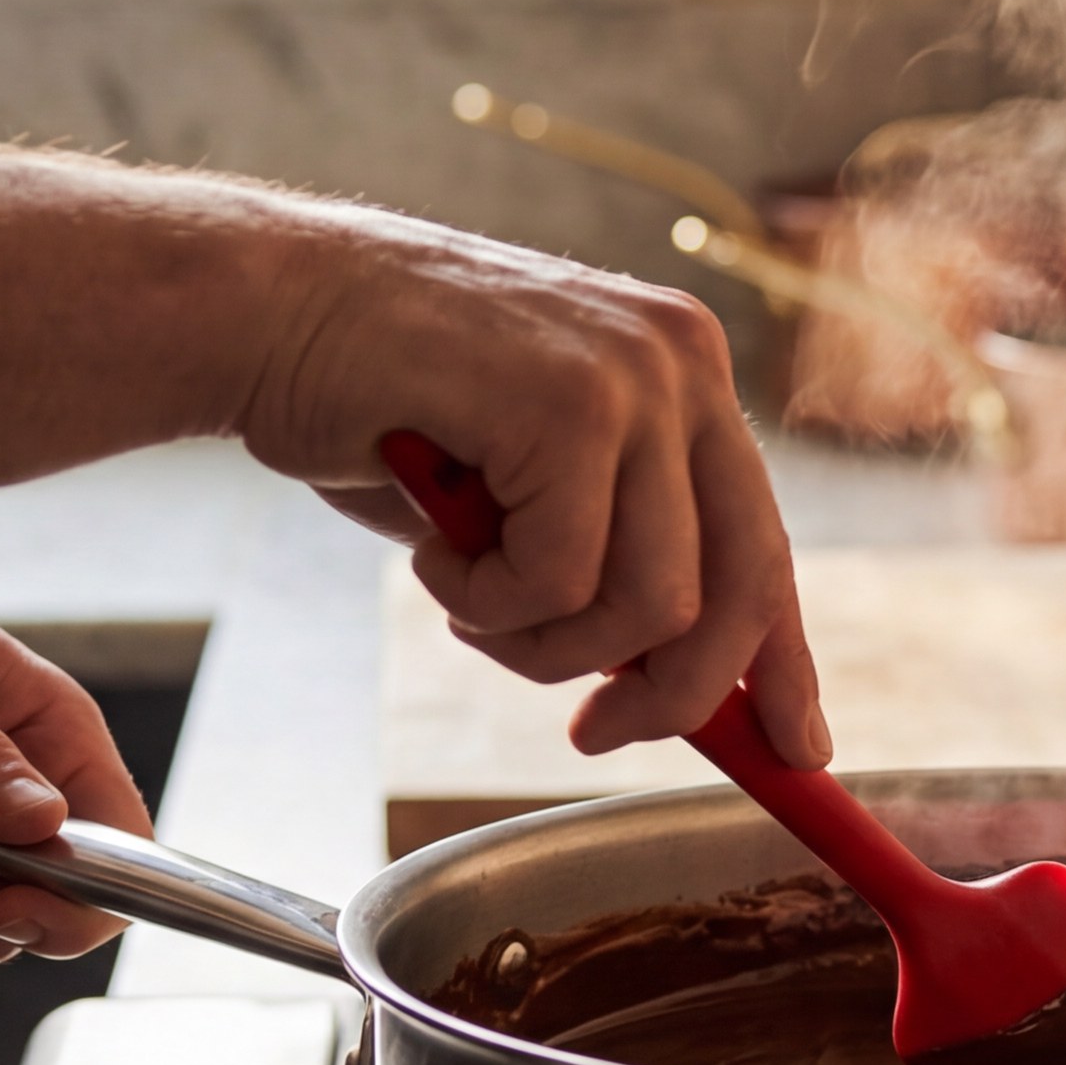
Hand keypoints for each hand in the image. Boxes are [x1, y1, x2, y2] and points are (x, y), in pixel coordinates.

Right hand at [248, 206, 829, 764]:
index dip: (782, 663)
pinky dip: (485, 601)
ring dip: (543, 644)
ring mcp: (634, 375)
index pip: (766, 546)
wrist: (266, 311)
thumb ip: (612, 563)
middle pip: (742, 588)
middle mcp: (684, 365)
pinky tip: (432, 550)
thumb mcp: (527, 495)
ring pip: (651, 605)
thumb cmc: (382, 406)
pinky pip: (561, 581)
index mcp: (686, 379)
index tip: (799, 754)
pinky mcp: (569, 400)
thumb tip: (684, 690)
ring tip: (467, 595)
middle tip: (593, 733)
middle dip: (672, 695)